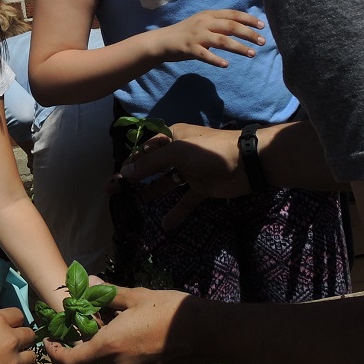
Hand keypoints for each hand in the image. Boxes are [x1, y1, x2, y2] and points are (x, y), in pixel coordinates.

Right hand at [0, 308, 36, 363]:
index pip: (17, 314)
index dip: (11, 320)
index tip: (6, 327)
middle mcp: (9, 340)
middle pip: (30, 335)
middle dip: (22, 338)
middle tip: (9, 345)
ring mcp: (12, 363)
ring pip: (31, 357)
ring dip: (22, 358)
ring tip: (10, 362)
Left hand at [45, 286, 210, 363]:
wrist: (204, 332)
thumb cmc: (167, 310)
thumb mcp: (135, 296)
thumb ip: (107, 293)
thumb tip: (87, 281)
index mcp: (108, 346)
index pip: (72, 360)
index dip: (56, 353)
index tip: (50, 342)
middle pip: (94, 354)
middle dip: (92, 337)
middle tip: (100, 314)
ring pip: (112, 358)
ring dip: (111, 342)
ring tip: (125, 319)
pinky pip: (129, 363)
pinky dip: (127, 350)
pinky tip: (142, 332)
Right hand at [120, 123, 246, 228]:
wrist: (248, 162)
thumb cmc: (209, 150)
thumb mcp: (177, 152)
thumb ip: (151, 163)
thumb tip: (124, 173)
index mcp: (172, 137)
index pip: (145, 150)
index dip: (129, 163)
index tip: (115, 179)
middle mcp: (178, 153)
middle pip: (152, 167)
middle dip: (135, 179)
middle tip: (115, 193)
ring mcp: (190, 171)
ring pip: (165, 184)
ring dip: (151, 193)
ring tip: (133, 206)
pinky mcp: (202, 188)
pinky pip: (185, 201)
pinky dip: (176, 212)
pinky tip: (165, 225)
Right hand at [146, 9, 263, 67]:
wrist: (163, 41)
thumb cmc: (185, 33)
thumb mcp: (202, 23)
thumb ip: (219, 25)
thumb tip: (240, 29)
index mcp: (209, 14)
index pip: (233, 14)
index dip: (249, 19)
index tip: (262, 26)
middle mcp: (204, 22)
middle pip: (231, 26)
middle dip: (249, 34)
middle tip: (262, 41)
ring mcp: (197, 36)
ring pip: (222, 41)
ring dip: (239, 47)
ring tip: (252, 54)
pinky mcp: (190, 49)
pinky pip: (205, 55)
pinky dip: (216, 60)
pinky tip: (226, 65)